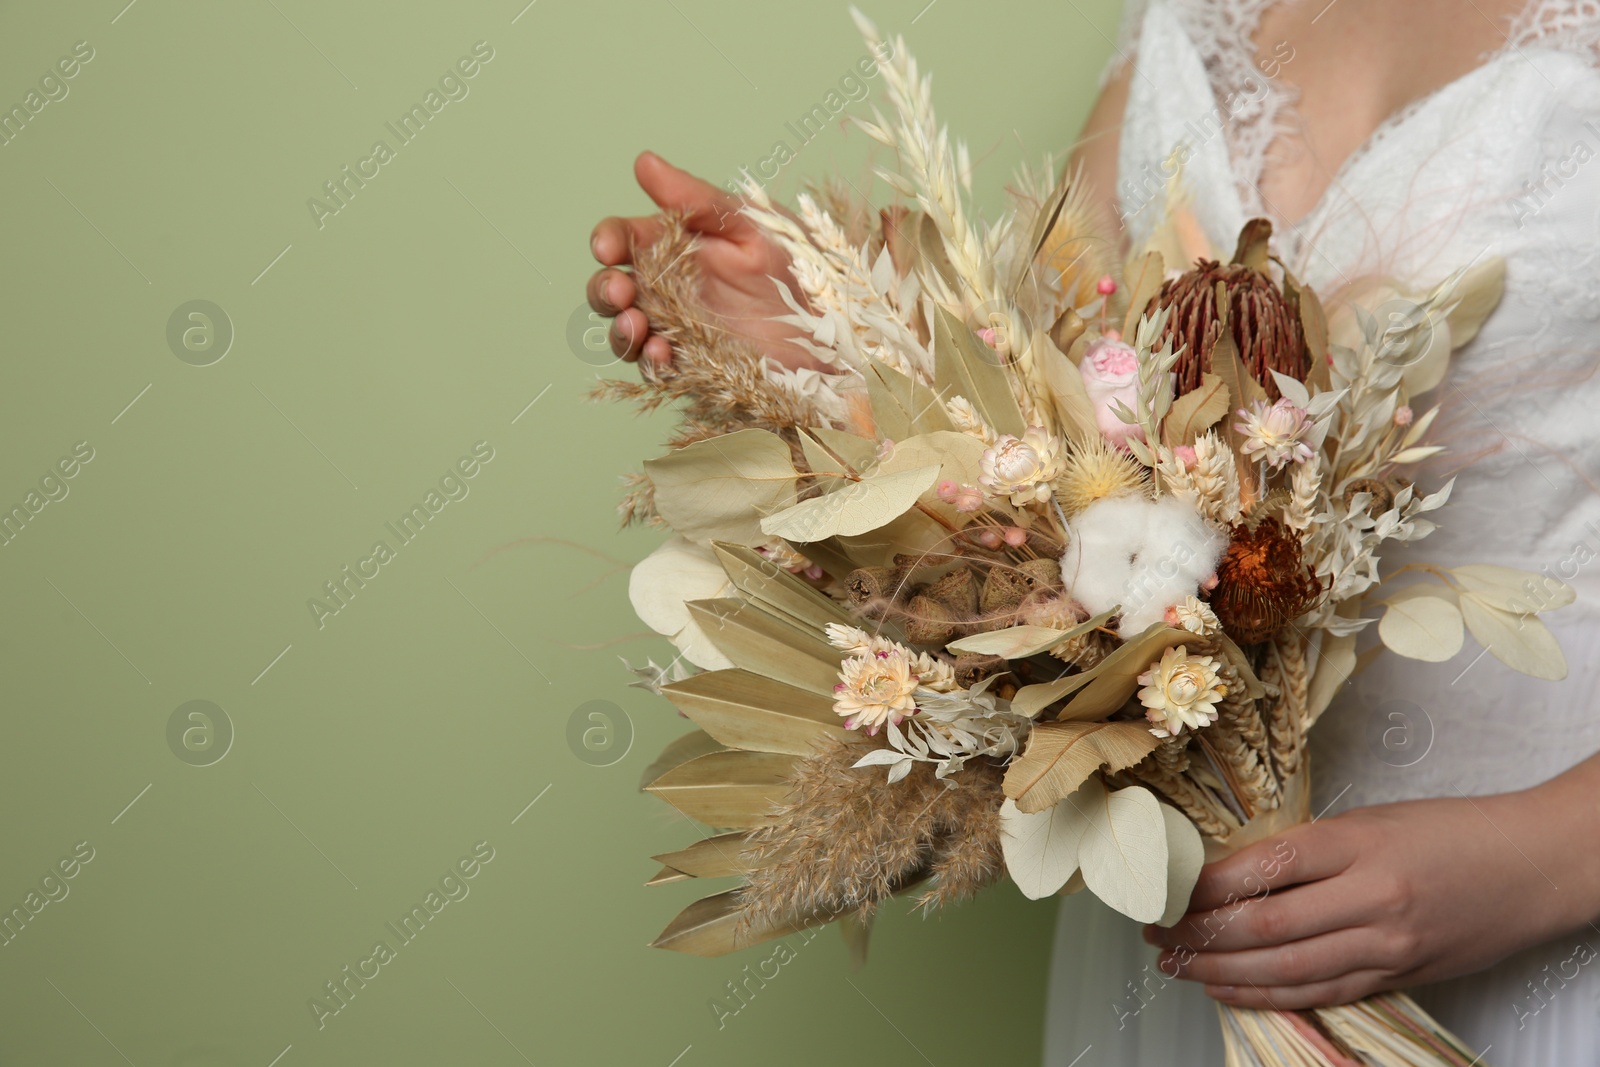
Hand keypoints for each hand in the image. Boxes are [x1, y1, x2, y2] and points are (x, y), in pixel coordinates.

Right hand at [586, 151, 827, 373]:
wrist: (843, 330)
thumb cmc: (805, 267)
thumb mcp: (755, 224)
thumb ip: (697, 199)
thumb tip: (644, 162)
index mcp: (680, 245)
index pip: (627, 238)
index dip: (609, 239)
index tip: (608, 247)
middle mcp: (672, 287)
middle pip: (615, 287)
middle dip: (604, 289)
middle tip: (619, 292)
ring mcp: (682, 329)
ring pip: (628, 330)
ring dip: (620, 330)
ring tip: (637, 326)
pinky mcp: (696, 367)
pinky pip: (658, 368)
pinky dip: (651, 363)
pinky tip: (663, 354)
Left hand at [1143, 781, 1599, 1009]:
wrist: (1532, 867)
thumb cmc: (1452, 831)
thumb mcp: (1373, 820)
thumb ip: (1310, 849)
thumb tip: (1235, 871)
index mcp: (1359, 843)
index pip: (1264, 868)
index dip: (1207, 886)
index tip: (1168, 889)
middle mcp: (1370, 898)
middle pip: (1266, 926)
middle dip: (1199, 933)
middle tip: (1156, 932)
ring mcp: (1386, 945)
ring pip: (1286, 968)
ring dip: (1220, 970)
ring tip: (1176, 964)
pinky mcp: (1398, 975)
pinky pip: (1320, 991)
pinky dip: (1267, 993)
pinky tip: (1227, 987)